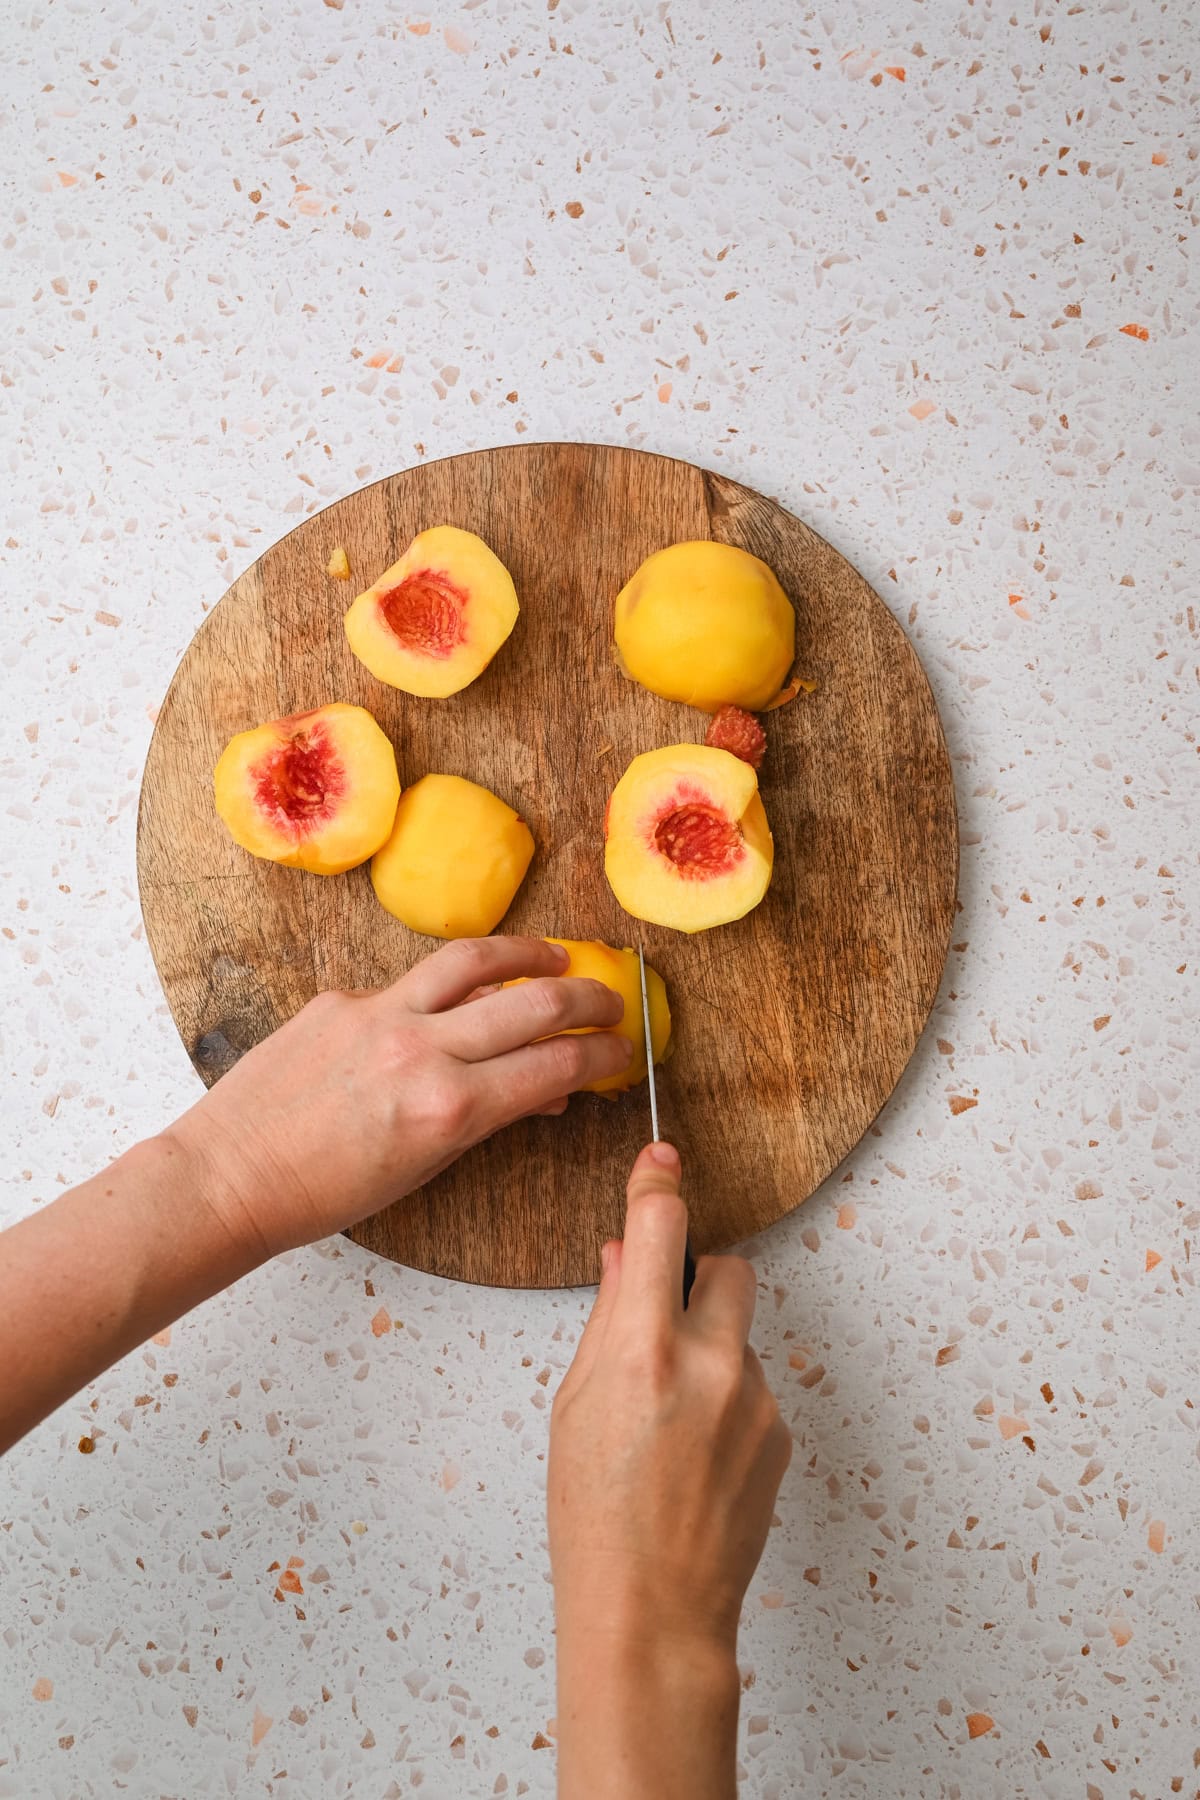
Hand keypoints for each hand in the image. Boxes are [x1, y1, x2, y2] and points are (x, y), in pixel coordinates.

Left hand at [167, 936, 632, 1255]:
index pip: (555, 1066)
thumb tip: (544, 1092)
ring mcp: (379, 1015)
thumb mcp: (426, 1167)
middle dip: (589, 999)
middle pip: (535, 1003)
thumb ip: (490, 1117)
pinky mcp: (342, 998)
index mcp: (450, 1108)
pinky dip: (444, 987)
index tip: (622, 1052)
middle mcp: (422, 1051)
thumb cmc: (324, 1192)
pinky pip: (410, 982)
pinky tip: (455, 996)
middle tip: (610, 1000)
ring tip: (556, 957)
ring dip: (528, 954)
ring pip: (475, 961)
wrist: (230, 1176)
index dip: (603, 1056)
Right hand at [549, 1142, 790, 1799]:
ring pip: (738, 1337)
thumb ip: (608, 1322)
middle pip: (729, 1268)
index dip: (658, 1185)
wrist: (653, 1613)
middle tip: (663, 1323)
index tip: (661, 1161)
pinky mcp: (781, 1434)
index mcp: (643, 1350)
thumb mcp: (574, 1407)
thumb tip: (627, 1260)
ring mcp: (755, 1400)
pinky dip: (726, 1401)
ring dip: (708, 1353)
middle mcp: (710, 1364)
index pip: (662, 1230)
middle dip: (700, 1278)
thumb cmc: (595, 1520)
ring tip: (666, 1426)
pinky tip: (692, 1456)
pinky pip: (752, 1387)